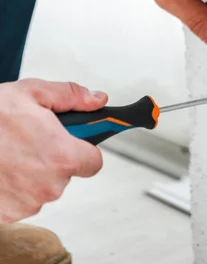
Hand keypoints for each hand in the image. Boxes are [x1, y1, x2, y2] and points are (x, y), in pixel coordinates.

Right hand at [0, 79, 107, 222]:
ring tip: (12, 149)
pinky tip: (3, 166)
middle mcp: (48, 186)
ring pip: (43, 186)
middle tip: (33, 137)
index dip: (85, 148)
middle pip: (66, 173)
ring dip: (34, 171)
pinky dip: (15, 185)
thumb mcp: (34, 92)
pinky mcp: (9, 214)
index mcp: (61, 156)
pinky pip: (23, 199)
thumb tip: (97, 99)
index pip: (94, 162)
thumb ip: (72, 96)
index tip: (75, 140)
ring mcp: (28, 204)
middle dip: (55, 156)